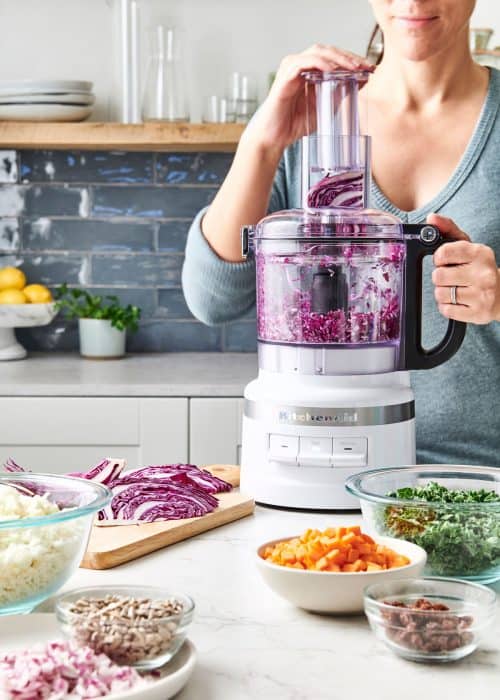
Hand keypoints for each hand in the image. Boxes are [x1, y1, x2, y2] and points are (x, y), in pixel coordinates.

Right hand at [242, 45, 373, 154]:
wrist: (275, 138)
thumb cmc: (295, 125)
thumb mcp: (326, 108)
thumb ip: (341, 94)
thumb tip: (362, 81)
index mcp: (309, 71)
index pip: (333, 57)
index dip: (352, 59)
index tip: (369, 68)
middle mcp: (299, 66)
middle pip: (327, 50)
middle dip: (348, 56)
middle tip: (365, 66)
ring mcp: (290, 69)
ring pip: (317, 52)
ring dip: (337, 58)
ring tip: (353, 67)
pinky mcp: (284, 76)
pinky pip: (303, 62)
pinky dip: (319, 64)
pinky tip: (332, 70)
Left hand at [428, 213, 499, 323]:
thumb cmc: (480, 269)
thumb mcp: (468, 247)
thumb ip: (448, 230)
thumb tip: (431, 218)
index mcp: (480, 253)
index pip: (443, 253)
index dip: (439, 258)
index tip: (444, 260)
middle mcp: (483, 274)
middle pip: (438, 276)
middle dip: (440, 277)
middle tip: (452, 277)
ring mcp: (481, 295)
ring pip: (440, 294)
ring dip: (443, 293)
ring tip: (456, 289)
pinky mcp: (477, 313)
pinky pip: (446, 310)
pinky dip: (447, 307)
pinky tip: (459, 301)